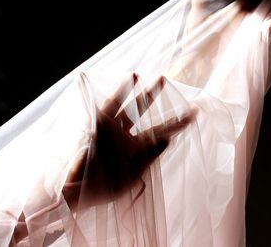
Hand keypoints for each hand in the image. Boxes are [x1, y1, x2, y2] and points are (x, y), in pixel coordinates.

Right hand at [64, 73, 195, 207]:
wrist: (77, 194)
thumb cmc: (103, 190)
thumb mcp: (132, 177)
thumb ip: (149, 157)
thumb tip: (167, 139)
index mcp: (136, 148)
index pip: (160, 132)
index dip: (177, 122)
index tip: (193, 112)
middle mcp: (124, 136)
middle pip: (142, 113)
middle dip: (152, 96)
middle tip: (163, 78)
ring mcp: (109, 131)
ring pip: (122, 107)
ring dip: (128, 91)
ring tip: (135, 75)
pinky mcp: (95, 129)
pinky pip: (101, 108)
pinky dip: (101, 95)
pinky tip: (101, 80)